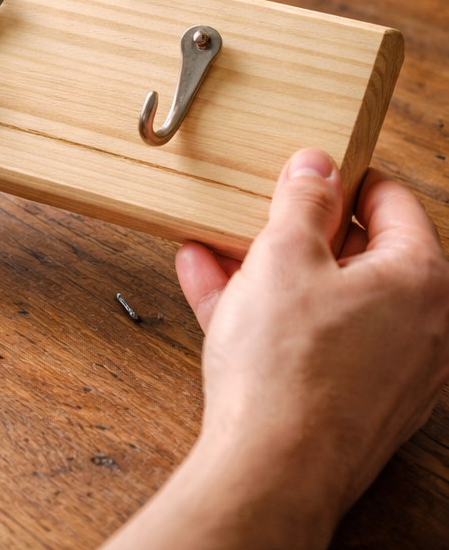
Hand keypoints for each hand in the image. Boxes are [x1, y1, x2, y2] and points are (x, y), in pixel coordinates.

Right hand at [105, 149, 448, 549]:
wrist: (271, 469)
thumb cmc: (287, 367)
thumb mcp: (283, 255)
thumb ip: (302, 199)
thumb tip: (316, 165)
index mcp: (421, 280)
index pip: (392, 202)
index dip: (344, 178)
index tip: (308, 172)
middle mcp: (423, 327)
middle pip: (359, 254)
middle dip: (297, 229)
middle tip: (260, 211)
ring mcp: (391, 370)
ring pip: (327, 298)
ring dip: (270, 269)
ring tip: (216, 245)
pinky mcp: (354, 400)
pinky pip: (312, 339)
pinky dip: (269, 313)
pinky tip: (210, 286)